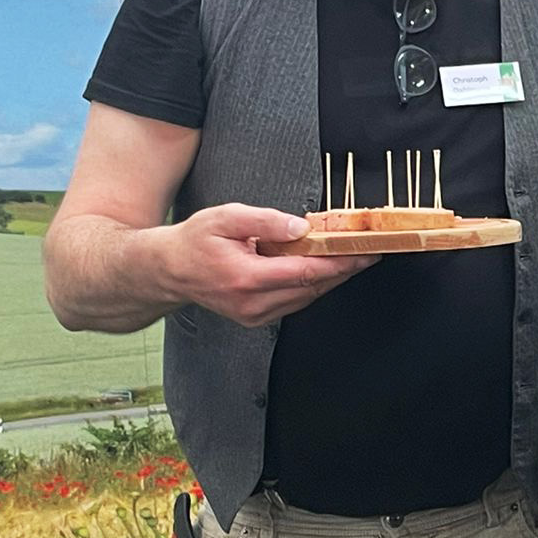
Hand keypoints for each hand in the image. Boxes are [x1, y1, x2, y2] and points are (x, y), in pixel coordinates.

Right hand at [164, 204, 377, 327]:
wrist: (169, 271)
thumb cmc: (195, 241)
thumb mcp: (226, 218)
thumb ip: (265, 221)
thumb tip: (301, 228)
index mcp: (246, 278)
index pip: (306, 272)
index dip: (339, 263)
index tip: (363, 252)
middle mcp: (253, 303)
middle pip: (312, 288)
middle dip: (343, 271)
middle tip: (369, 253)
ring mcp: (255, 315)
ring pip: (307, 298)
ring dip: (331, 280)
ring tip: (352, 258)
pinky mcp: (256, 319)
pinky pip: (295, 302)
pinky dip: (313, 286)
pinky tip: (323, 269)